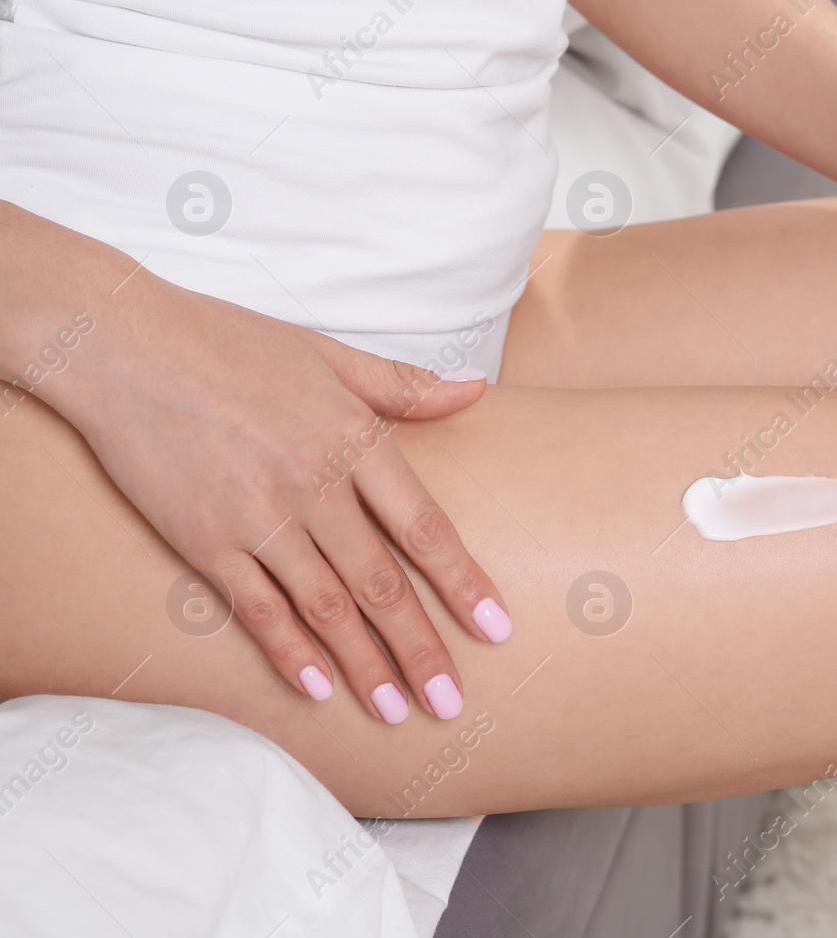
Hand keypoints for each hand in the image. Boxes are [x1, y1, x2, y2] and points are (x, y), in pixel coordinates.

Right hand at [57, 276, 512, 722]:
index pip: (425, 527)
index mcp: (353, 438)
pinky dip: (290, 653)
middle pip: (381, 584)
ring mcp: (257, 517)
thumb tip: (476, 391)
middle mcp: (313, 485)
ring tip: (399, 712)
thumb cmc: (228, 342)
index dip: (464, 583)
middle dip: (421, 649)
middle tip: (452, 703)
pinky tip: (319, 690)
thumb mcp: (328, 353)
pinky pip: (257, 609)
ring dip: (366, 667)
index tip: (496, 628)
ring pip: (327, 608)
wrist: (121, 344)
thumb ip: (404, 384)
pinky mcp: (203, 540)